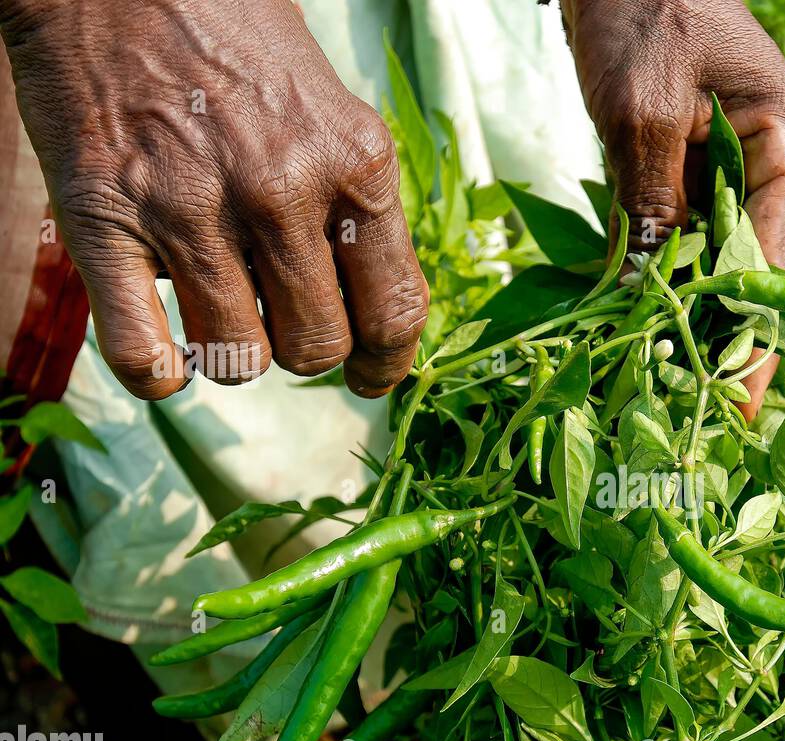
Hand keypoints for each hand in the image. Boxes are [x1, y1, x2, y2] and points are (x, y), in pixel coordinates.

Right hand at [0, 0, 427, 398]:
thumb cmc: (233, 35)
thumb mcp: (330, 111)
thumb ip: (355, 205)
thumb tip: (367, 303)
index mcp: (356, 164)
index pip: (395, 311)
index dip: (387, 363)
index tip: (370, 377)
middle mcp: (283, 190)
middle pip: (318, 347)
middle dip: (303, 349)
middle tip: (279, 319)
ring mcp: (192, 207)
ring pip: (240, 358)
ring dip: (232, 352)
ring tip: (216, 309)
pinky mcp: (105, 218)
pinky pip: (143, 353)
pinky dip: (156, 370)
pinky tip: (162, 352)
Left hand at [561, 0, 784, 416]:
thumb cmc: (642, 13)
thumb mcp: (640, 111)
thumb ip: (651, 207)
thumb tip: (646, 299)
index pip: (783, 267)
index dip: (760, 344)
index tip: (736, 408)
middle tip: (768, 427)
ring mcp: (778, 173)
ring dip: (776, 337)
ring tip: (750, 406)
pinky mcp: (742, 178)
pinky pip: (751, 253)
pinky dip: (737, 304)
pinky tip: (714, 347)